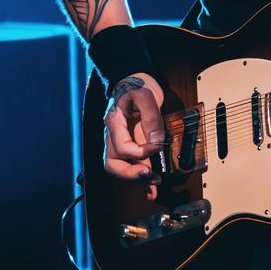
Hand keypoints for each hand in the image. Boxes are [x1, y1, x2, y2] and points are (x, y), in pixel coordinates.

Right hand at [103, 72, 164, 200]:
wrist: (133, 80)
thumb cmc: (137, 85)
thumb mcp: (146, 95)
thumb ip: (151, 117)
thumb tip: (156, 141)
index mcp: (114, 122)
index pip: (122, 147)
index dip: (140, 151)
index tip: (157, 146)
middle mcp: (113, 135)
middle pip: (113, 164)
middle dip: (131, 175)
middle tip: (149, 176)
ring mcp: (120, 141)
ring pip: (121, 168)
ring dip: (137, 180)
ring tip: (154, 186)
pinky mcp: (130, 144)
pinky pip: (130, 164)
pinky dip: (140, 178)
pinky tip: (150, 189)